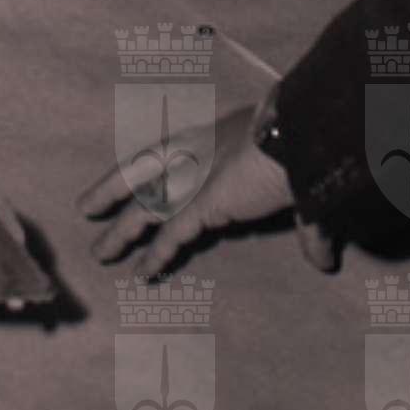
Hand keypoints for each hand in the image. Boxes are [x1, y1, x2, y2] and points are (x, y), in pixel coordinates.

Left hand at [78, 104, 336, 280]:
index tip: (128, 177)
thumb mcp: (299, 182)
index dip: (148, 167)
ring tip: (99, 253)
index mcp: (211, 137)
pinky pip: (171, 235)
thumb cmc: (299, 145)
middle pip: (139, 172)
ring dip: (121, 234)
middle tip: (85, 207)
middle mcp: (192, 154)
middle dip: (111, 190)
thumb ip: (309, 227)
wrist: (299, 135)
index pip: (168, 154)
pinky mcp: (201, 205)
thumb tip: (325, 260)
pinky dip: (156, 256)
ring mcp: (193, 178)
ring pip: (144, 209)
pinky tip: (140, 273)